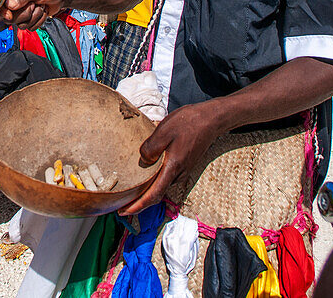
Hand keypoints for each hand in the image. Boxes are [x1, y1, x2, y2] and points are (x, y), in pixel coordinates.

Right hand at [1, 0, 64, 29]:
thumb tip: (10, 5)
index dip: (2, 12)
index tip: (10, 15)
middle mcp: (15, 2)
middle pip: (10, 18)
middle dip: (25, 14)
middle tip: (34, 4)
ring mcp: (22, 12)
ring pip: (21, 25)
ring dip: (35, 17)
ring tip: (41, 6)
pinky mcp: (30, 19)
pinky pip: (30, 27)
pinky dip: (39, 21)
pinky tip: (43, 11)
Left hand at [119, 100, 223, 214]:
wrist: (211, 119)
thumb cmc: (188, 123)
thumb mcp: (164, 131)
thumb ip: (151, 147)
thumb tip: (143, 160)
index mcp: (172, 168)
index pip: (153, 195)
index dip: (138, 206)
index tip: (123, 212)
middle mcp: (178, 174)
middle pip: (156, 194)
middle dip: (138, 201)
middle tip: (120, 203)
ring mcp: (182, 170)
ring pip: (161, 185)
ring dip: (146, 190)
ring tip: (130, 189)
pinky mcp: (184, 164)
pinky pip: (166, 176)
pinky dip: (154, 180)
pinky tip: (145, 171)